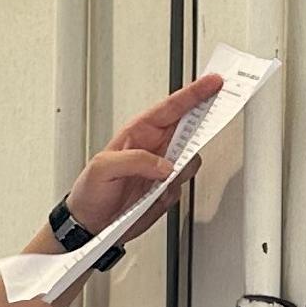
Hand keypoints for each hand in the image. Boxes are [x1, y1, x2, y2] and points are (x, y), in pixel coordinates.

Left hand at [62, 76, 220, 241]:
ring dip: (180, 168)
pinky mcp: (166, 191)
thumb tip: (165, 166)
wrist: (91, 223)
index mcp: (138, 133)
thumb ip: (135, 160)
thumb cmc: (90, 191)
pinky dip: (171, 192)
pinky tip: (151, 196)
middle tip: (215, 115)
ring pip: (190, 160)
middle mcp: (154, 148)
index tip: (213, 83)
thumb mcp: (103, 168)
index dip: (194, 94)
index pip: (171, 107)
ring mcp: (162, 169)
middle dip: (203, 122)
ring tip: (157, 180)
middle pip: (189, 127)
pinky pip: (181, 186)